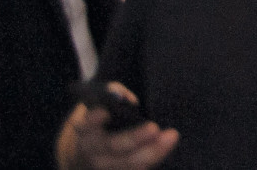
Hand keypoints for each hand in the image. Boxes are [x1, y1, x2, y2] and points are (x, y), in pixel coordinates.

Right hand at [61, 88, 177, 168]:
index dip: (94, 119)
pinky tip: (165, 147)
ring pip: (127, 163)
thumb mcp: (102, 104)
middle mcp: (92, 151)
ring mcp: (103, 166)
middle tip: (153, 128)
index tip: (105, 112)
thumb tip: (127, 98)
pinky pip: (135, 169)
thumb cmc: (101, 122)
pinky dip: (153, 158)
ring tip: (171, 136)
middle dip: (133, 138)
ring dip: (151, 151)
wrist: (86, 154)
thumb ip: (114, 94)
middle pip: (112, 146)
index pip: (86, 125)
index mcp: (85, 130)